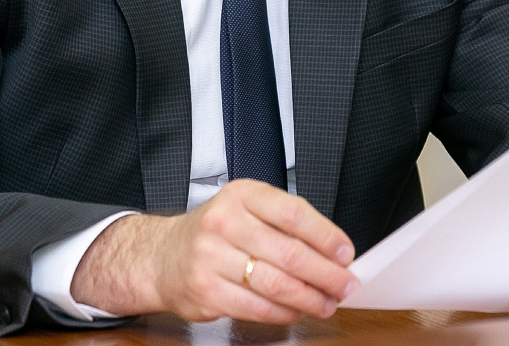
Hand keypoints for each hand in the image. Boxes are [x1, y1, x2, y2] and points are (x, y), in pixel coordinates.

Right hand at [70, 179, 357, 322]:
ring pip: (276, 284)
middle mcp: (225, 222)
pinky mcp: (207, 290)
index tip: (345, 253)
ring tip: (327, 303)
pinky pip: (257, 306)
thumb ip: (284, 223)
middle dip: (326, 274)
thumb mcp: (246, 209)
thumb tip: (332, 250)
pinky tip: (297, 311)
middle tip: (345, 284)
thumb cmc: (215, 231)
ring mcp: (212, 257)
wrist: (162, 256)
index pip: (294, 213)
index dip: (326, 236)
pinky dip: (284, 313)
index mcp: (242, 195)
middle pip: (290, 253)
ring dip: (309, 298)